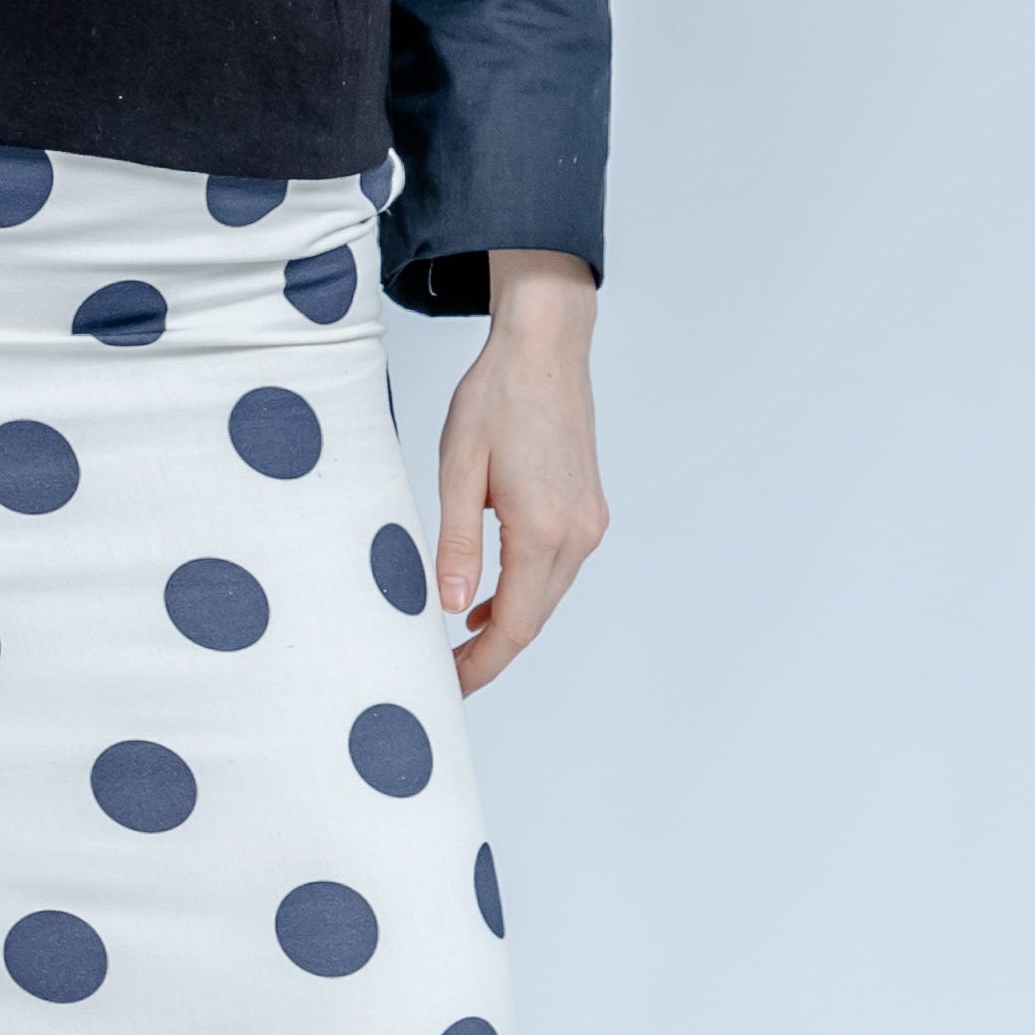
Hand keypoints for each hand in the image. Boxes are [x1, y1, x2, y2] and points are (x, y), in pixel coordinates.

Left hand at [434, 253, 605, 690]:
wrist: (545, 348)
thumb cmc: (496, 398)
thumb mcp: (459, 469)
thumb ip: (457, 544)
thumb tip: (454, 608)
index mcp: (543, 528)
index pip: (516, 624)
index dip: (483, 665)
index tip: (449, 686)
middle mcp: (577, 533)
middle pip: (536, 618)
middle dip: (492, 652)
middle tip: (444, 673)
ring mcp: (590, 523)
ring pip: (547, 596)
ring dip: (508, 623)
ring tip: (458, 643)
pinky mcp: (589, 510)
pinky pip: (556, 569)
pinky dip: (524, 591)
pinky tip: (489, 597)